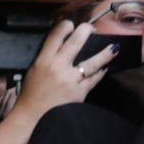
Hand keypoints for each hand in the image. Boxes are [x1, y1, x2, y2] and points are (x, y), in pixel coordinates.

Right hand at [0, 21, 117, 143]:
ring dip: (105, 52)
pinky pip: (94, 78)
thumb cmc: (30, 95)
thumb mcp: (33, 71)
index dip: (66, 25)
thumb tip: (61, 46)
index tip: (71, 24)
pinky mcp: (79, 92)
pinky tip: (105, 67)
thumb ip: (46, 57)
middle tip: (91, 29)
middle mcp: (57, 67)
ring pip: (93, 61)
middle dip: (86, 31)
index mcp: (43, 60)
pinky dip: (101, 72)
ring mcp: (70, 80)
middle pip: (76, 41)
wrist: (32, 118)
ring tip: (113, 47)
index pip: (56, 34)